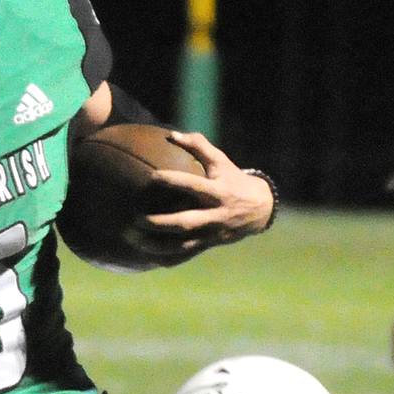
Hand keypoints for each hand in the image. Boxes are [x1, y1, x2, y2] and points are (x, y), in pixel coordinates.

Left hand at [123, 130, 274, 261]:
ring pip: (182, 245)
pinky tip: (146, 258)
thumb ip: (198, 145)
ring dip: (156, 245)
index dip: (173, 181)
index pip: (193, 185)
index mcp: (217, 192)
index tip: (151, 177)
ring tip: (133, 239)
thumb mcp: (221, 161)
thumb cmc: (232, 179)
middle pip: (185, 222)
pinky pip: (186, 256)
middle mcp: (215, 214)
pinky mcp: (209, 245)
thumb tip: (172, 134)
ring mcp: (212, 234)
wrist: (260, 209)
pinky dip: (167, 259)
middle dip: (160, 223)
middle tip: (135, 219)